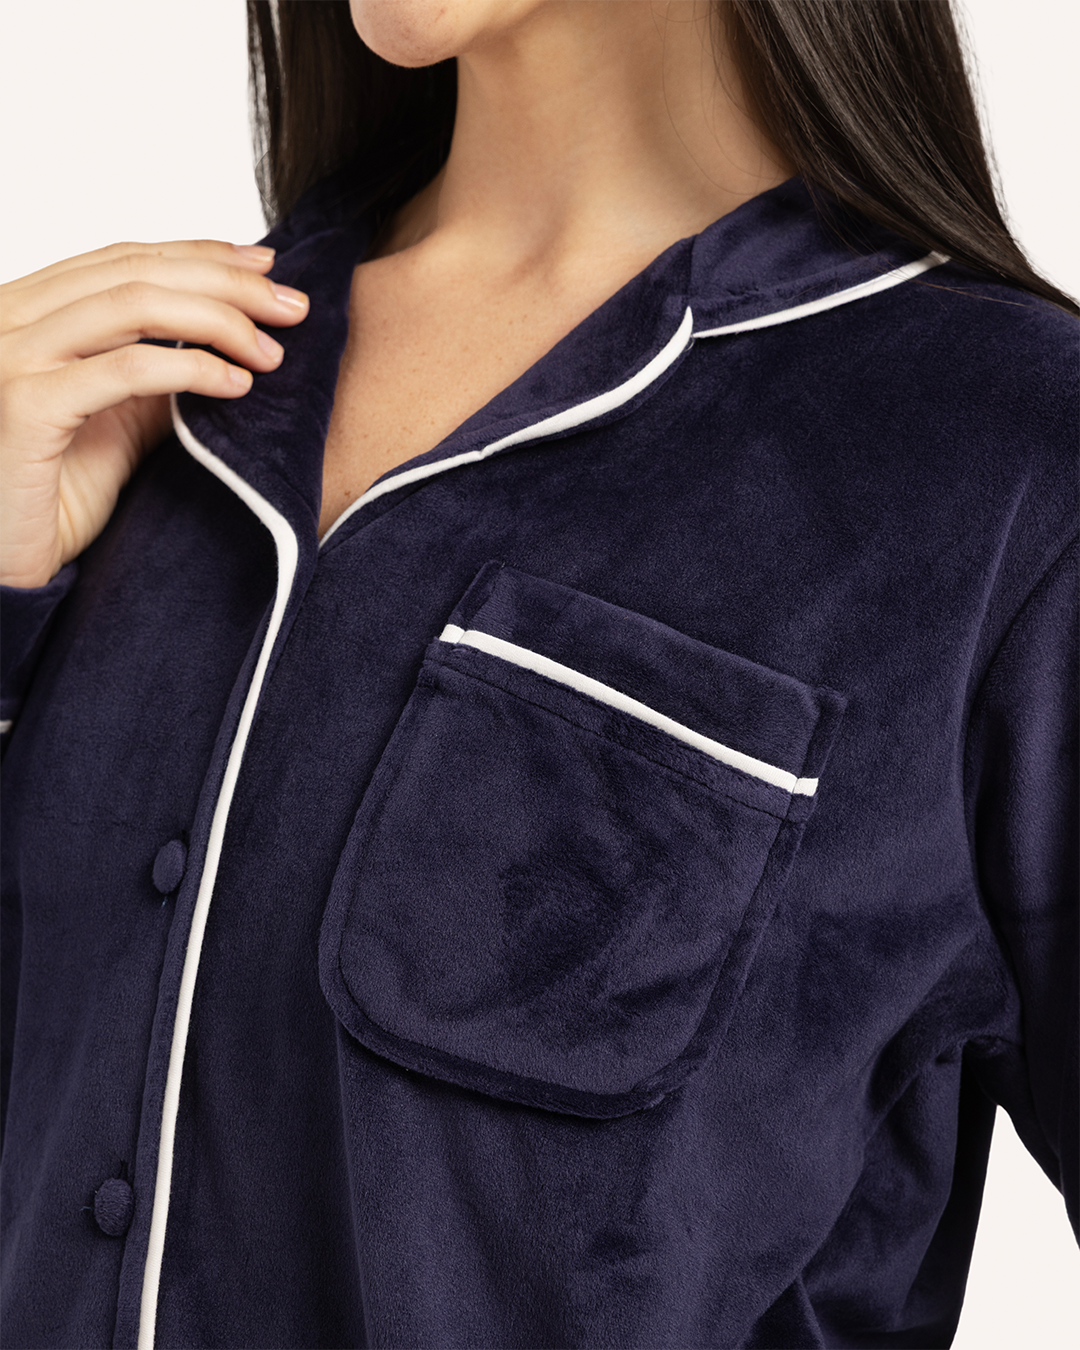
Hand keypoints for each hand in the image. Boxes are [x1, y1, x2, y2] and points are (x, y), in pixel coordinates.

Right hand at [0, 239, 308, 588]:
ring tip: (272, 353)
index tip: (267, 265)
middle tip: (292, 307)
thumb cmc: (53, 496)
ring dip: (220, 322)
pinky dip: (192, 369)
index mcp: (26, 310)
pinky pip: (126, 370)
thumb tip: (228, 343)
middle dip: (227, 284)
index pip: (124, 260)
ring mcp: (10, 357)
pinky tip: (237, 384)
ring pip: (134, 306)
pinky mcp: (25, 405)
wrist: (4, 567)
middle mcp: (8, 318)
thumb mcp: (118, 421)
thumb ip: (157, 376)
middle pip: (136, 273)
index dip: (202, 256)